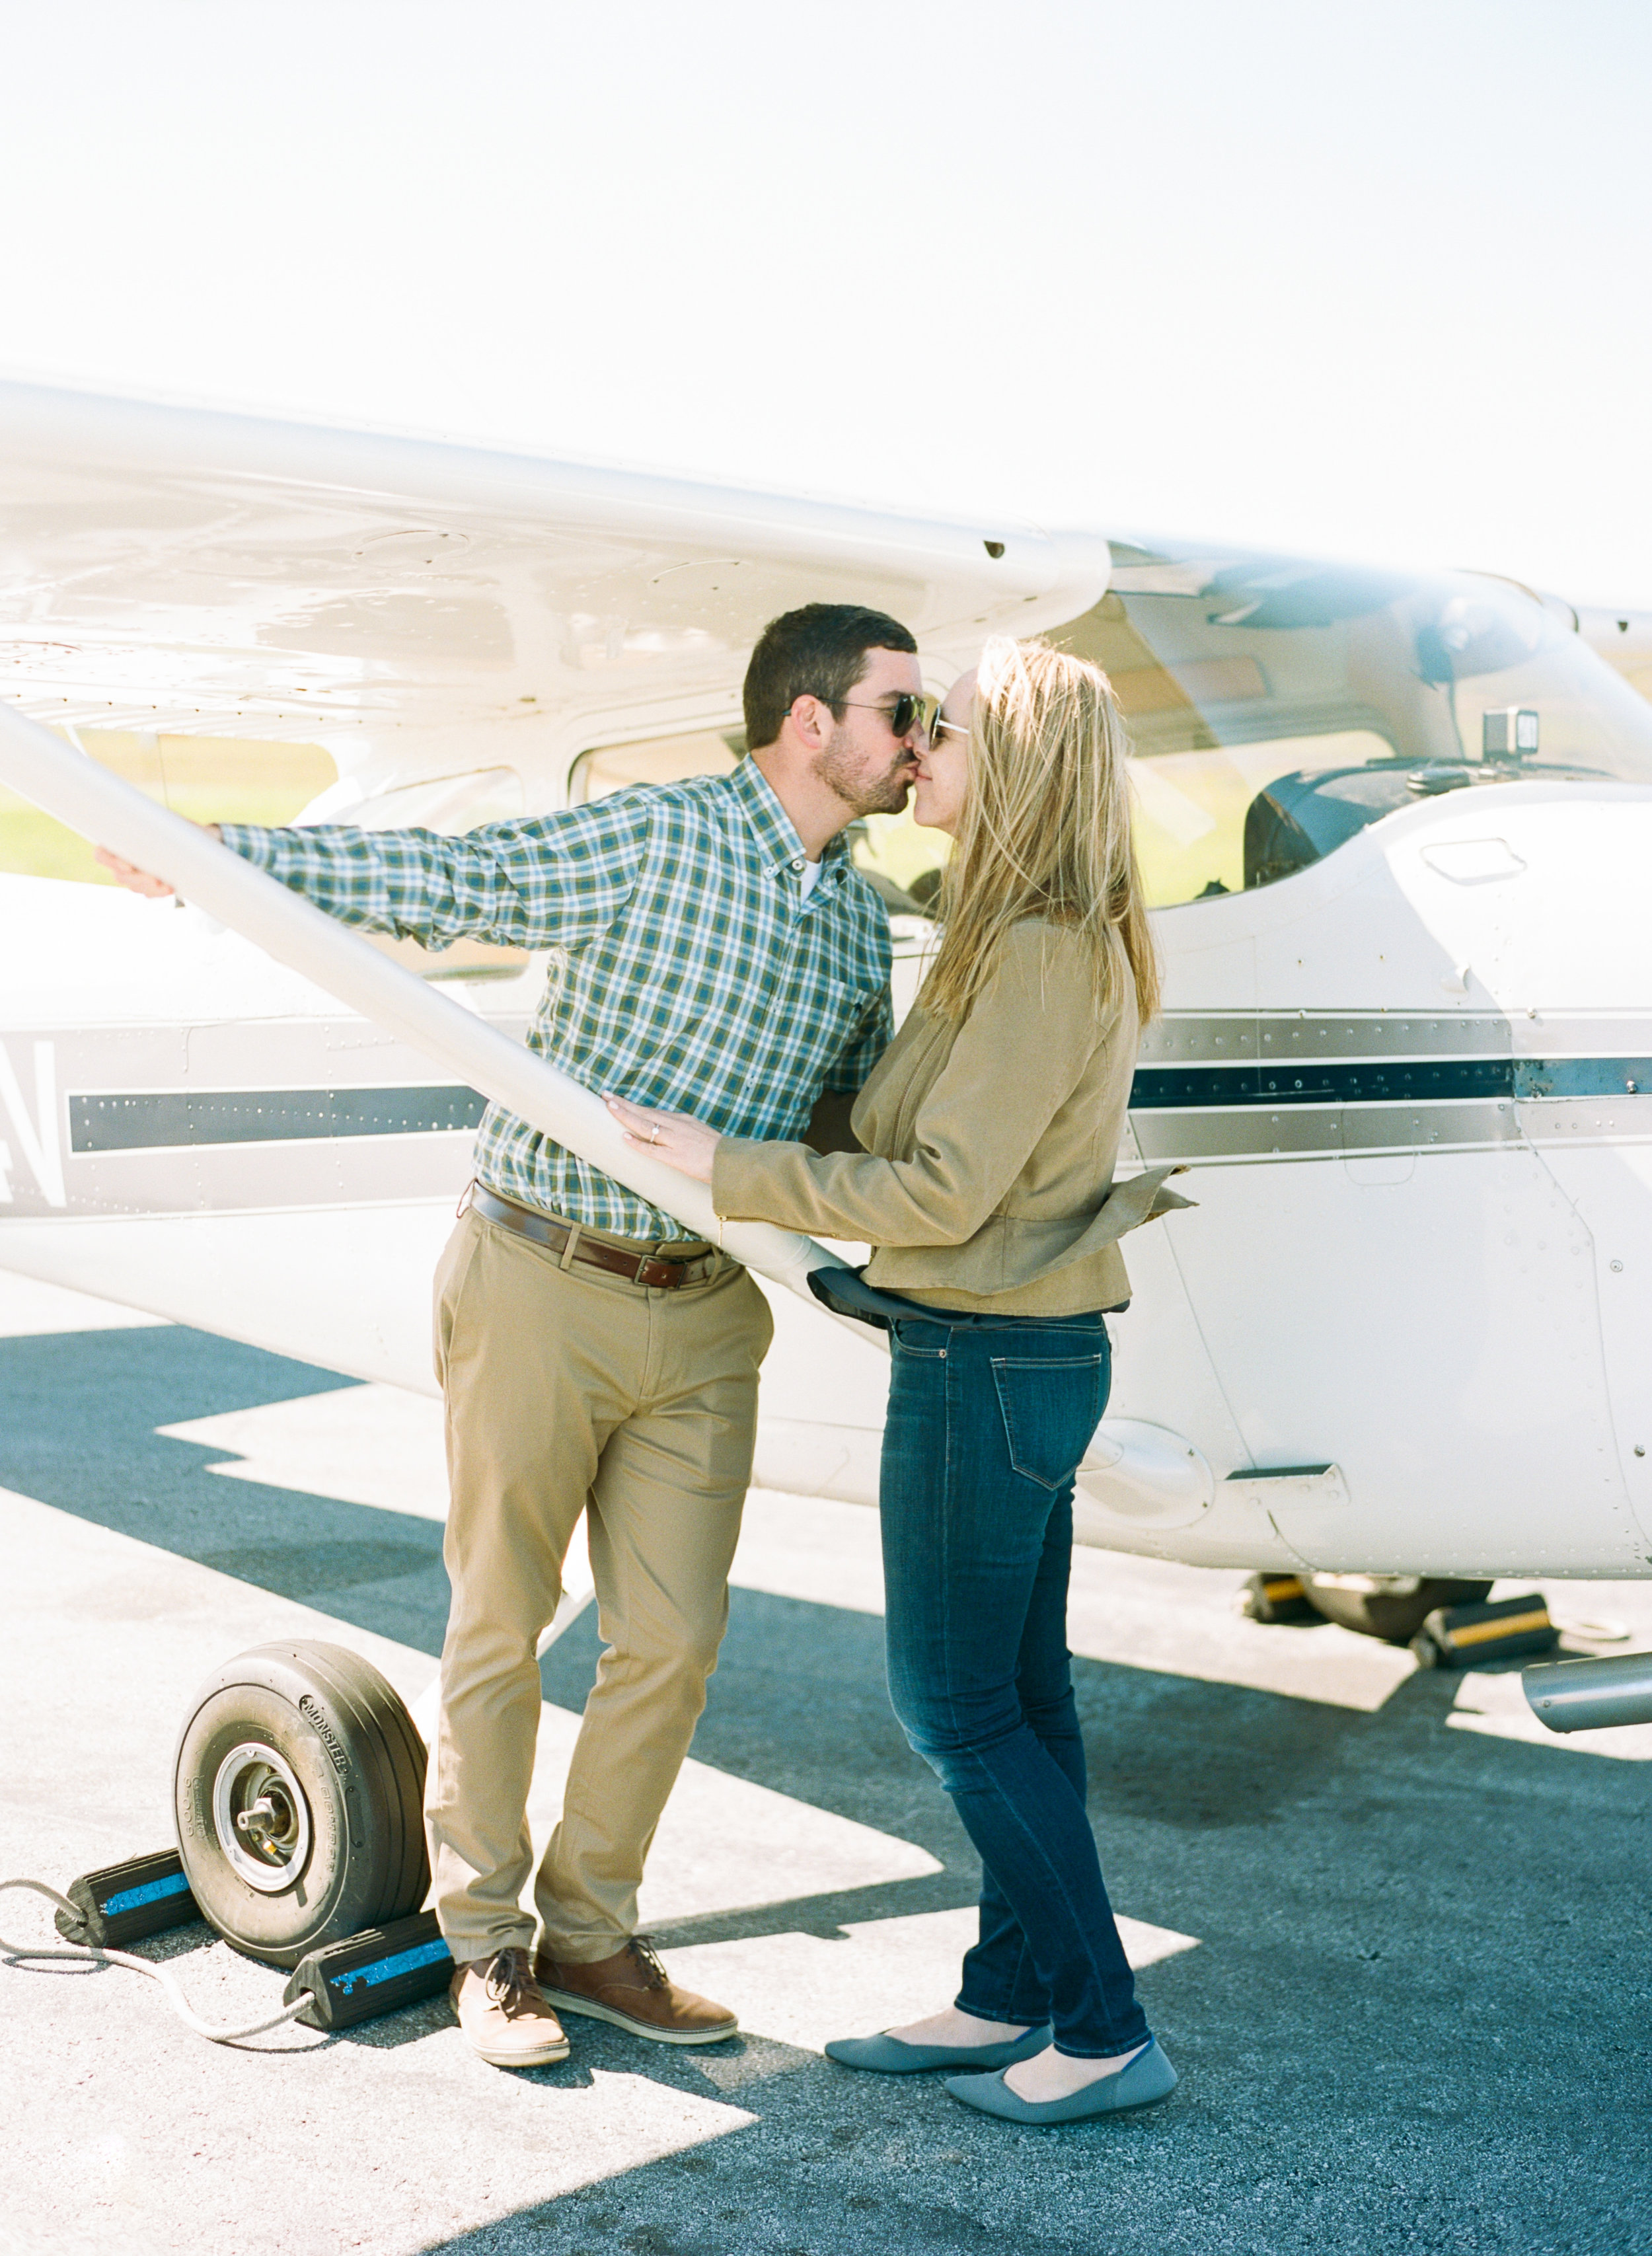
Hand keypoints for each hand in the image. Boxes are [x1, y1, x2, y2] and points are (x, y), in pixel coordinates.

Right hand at [95, 822, 220, 897]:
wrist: (197, 838)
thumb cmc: (177, 825)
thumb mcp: (170, 821)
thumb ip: (162, 824)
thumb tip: (163, 826)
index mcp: (119, 840)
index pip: (102, 854)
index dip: (110, 861)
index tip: (130, 866)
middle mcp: (122, 859)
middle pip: (119, 875)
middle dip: (138, 879)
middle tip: (156, 879)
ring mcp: (133, 874)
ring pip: (133, 886)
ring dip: (149, 888)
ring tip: (167, 886)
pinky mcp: (148, 884)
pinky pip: (147, 893)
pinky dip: (158, 892)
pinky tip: (169, 888)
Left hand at [603, 1095, 719, 1183]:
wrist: (732, 1163)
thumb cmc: (716, 1152)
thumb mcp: (698, 1133)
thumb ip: (681, 1131)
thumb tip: (664, 1131)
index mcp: (682, 1120)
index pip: (652, 1110)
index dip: (632, 1105)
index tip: (616, 1099)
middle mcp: (677, 1126)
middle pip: (645, 1112)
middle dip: (623, 1104)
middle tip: (605, 1095)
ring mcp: (676, 1140)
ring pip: (646, 1125)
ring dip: (627, 1116)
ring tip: (610, 1108)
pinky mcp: (676, 1157)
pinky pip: (653, 1149)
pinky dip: (638, 1143)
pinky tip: (625, 1137)